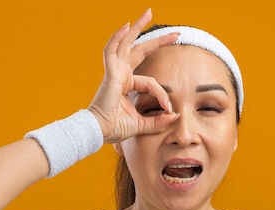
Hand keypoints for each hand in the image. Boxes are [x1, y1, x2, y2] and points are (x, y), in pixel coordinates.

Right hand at [88, 9, 179, 143]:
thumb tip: (175, 115)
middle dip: (158, 41)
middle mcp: (121, 75)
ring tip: (148, 13)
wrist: (99, 132)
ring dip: (137, 28)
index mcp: (127, 85)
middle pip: (140, 51)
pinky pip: (111, 50)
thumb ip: (158, 120)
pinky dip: (117, 37)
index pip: (152, 83)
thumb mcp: (143, 124)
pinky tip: (126, 26)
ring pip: (127, 43)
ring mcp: (115, 72)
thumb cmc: (115, 128)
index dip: (162, 94)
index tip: (169, 108)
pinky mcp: (109, 73)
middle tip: (175, 33)